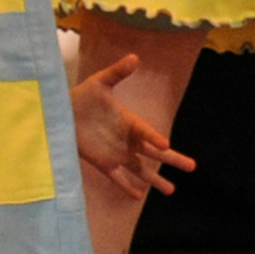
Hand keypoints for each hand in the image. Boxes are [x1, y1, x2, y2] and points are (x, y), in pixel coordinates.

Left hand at [70, 54, 195, 203]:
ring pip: (140, 169)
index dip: (155, 138)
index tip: (165, 145)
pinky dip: (127, 186)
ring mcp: (117, 153)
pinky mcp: (103, 163)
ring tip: (171, 190)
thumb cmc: (83, 96)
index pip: (146, 132)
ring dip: (155, 179)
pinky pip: (118, 178)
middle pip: (154, 153)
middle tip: (192, 167)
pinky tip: (138, 196)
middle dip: (172, 159)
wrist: (62, 113)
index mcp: (130, 121)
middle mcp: (127, 140)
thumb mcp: (100, 82)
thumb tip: (135, 57)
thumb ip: (117, 72)